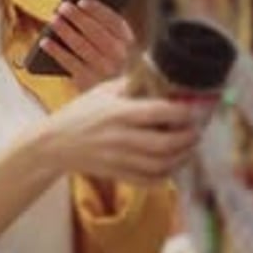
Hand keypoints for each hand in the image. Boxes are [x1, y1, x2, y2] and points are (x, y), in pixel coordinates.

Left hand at [39, 0, 136, 90]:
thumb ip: (99, 25)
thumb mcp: (109, 42)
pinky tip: (44, 42)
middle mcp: (119, 57)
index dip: (98, 10)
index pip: (115, 22)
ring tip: (54, 20)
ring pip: (82, 47)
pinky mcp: (88, 83)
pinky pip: (70, 63)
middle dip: (78, 18)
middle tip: (64, 7)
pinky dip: (56, 51)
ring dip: (66, 31)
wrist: (108, 92)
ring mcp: (104, 71)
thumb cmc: (104, 57)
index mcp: (128, 42)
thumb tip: (74, 7)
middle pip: (97, 33)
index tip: (82, 1)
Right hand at [45, 77, 200, 184]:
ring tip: (189, 147)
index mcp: (119, 112)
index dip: (184, 112)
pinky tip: (173, 164)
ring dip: (182, 157)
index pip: (160, 112)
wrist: (54, 144)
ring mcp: (119, 159)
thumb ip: (132, 83)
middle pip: (166, 143)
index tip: (196, 108)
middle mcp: (120, 137)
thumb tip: (161, 72)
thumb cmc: (80, 113)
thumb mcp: (103, 91)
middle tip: (197, 130)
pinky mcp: (117, 174)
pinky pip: (149, 180)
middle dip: (189, 138)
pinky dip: (167, 175)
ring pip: (161, 165)